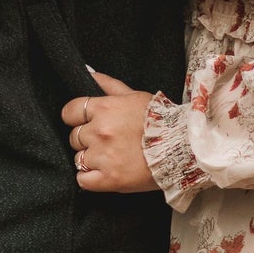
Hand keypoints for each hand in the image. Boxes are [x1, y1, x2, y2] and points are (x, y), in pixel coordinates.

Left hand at [60, 69, 156, 194]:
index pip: (69, 112)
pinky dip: (89, 178)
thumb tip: (87, 72)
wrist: (185, 148)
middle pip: (74, 136)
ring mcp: (104, 157)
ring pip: (78, 158)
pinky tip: (102, 173)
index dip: (75, 117)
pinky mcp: (110, 180)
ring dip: (90, 159)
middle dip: (86, 138)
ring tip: (109, 157)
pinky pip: (83, 180)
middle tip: (104, 141)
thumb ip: (108, 84)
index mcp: (104, 109)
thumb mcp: (135, 95)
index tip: (83, 122)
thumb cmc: (161, 120)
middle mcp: (100, 132)